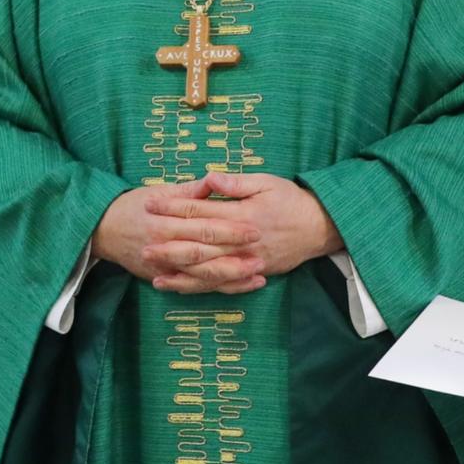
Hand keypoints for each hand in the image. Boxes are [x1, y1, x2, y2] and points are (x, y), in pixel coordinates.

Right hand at [92, 180, 265, 294]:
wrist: (103, 228)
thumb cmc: (134, 205)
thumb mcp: (159, 191)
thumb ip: (189, 190)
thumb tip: (213, 181)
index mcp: (165, 222)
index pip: (202, 227)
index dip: (229, 229)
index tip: (253, 228)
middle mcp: (163, 247)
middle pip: (204, 256)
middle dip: (234, 257)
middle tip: (261, 254)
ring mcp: (162, 268)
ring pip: (200, 277)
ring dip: (230, 277)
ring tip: (258, 275)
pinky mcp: (162, 279)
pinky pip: (193, 288)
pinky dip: (217, 289)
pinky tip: (239, 286)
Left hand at [152, 173, 342, 290]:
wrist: (319, 228)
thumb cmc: (291, 200)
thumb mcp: (267, 182)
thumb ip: (237, 182)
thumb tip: (210, 176)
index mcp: (243, 214)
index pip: (201, 210)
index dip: (174, 206)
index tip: (151, 202)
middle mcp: (242, 241)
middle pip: (200, 244)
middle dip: (169, 245)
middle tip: (143, 244)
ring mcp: (246, 260)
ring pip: (208, 270)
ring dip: (179, 272)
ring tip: (153, 271)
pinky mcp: (250, 273)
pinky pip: (220, 284)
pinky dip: (198, 287)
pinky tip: (179, 286)